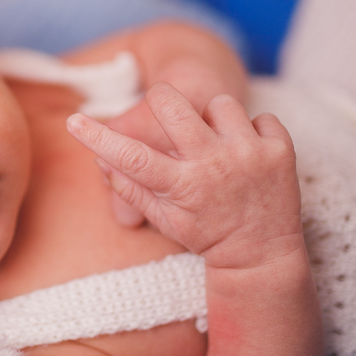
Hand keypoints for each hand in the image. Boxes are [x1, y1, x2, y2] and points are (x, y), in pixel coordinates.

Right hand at [66, 83, 303, 269]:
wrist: (263, 255)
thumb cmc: (205, 233)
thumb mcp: (164, 217)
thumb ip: (130, 186)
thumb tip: (100, 158)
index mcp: (182, 186)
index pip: (130, 156)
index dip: (98, 137)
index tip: (74, 121)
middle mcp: (215, 166)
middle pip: (172, 105)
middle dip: (162, 101)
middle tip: (166, 113)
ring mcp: (251, 155)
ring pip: (219, 104)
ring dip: (214, 120)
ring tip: (218, 145)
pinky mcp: (282, 150)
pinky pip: (260, 117)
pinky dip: (252, 132)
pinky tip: (248, 154)